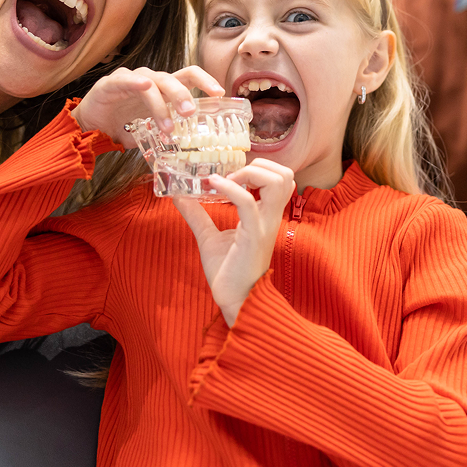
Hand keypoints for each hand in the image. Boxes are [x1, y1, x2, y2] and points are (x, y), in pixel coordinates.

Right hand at [71, 64, 223, 147]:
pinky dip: (136, 82)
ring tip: (167, 128)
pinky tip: (144, 86)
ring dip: (162, 105)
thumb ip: (171, 134)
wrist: (90, 127)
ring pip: (153, 84)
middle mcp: (151, 80)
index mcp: (164, 88)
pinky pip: (126, 80)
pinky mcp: (111, 83)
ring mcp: (131, 79)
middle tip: (190, 114)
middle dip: (185, 96)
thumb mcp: (153, 130)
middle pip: (174, 79)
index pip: (189, 77)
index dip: (205, 81)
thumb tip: (196, 152)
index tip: (220, 93)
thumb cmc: (124, 125)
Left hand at [172, 159, 295, 324]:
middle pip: (286, 175)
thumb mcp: (209, 236)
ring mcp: (264, 225)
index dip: (261, 168)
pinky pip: (248, 202)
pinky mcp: (253, 235)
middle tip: (232, 175)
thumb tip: (180, 195)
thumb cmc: (227, 272)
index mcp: (265, 215)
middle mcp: (270, 217)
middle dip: (261, 166)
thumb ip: (198, 214)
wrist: (234, 301)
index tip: (233, 174)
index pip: (281, 178)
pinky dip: (230, 188)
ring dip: (251, 173)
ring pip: (278, 182)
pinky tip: (214, 186)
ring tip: (227, 180)